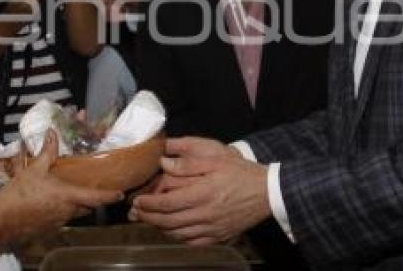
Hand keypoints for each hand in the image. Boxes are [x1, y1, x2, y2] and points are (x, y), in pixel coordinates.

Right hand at [0, 131, 121, 245]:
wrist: (2, 220)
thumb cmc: (20, 194)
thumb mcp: (34, 169)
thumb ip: (47, 152)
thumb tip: (52, 133)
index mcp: (68, 197)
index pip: (96, 198)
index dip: (110, 196)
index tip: (121, 194)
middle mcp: (67, 212)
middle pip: (86, 207)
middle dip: (90, 199)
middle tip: (90, 189)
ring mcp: (58, 222)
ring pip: (73, 213)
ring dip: (73, 204)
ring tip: (66, 192)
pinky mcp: (48, 228)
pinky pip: (60, 218)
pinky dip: (59, 210)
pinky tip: (47, 202)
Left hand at [128, 138, 269, 245]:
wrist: (267, 192)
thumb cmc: (239, 172)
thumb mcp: (215, 159)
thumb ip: (188, 163)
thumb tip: (163, 163)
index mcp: (202, 194)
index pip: (167, 204)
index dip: (148, 204)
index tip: (137, 200)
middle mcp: (205, 215)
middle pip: (168, 222)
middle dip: (148, 218)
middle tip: (135, 213)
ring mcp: (212, 229)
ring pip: (178, 234)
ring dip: (159, 228)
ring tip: (148, 220)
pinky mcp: (219, 237)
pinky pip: (192, 242)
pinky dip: (177, 237)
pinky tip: (171, 230)